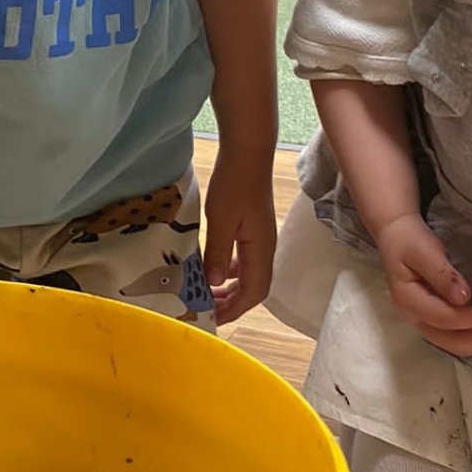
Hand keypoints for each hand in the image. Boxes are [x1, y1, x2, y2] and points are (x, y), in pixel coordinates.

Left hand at [202, 157, 276, 324]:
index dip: (234, 309)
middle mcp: (264, 248)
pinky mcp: (252, 229)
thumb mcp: (221, 220)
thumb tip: (213, 284)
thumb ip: (217, 253)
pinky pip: (243, 259)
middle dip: (232, 303)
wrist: (248, 153)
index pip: (253, 292)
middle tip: (207, 311)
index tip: (213, 318)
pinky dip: (228, 270)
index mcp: (260, 250)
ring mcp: (259, 238)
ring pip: (248, 274)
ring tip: (207, 294)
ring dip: (230, 288)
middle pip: (254, 287)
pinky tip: (212, 268)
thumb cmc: (234, 183)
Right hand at [374, 212, 471, 356]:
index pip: (444, 318)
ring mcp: (423, 321)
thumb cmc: (409, 240)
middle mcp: (414, 317)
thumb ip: (442, 274)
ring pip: (454, 344)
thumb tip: (463, 298)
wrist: (396, 236)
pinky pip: (456, 336)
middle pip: (450, 341)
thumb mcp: (423, 251)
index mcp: (408, 301)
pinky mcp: (433, 319)